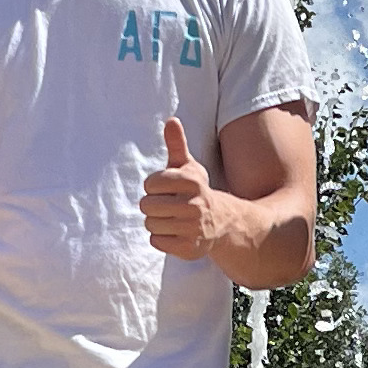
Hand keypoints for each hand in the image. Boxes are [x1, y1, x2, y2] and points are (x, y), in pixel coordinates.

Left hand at [143, 116, 219, 259]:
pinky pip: (156, 241)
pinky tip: (175, 232)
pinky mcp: (189, 247)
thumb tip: (171, 120)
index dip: (153, 187)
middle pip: (146, 205)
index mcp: (192, 181)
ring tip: (172, 219)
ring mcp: (193, 228)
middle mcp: (195, 205)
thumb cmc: (196, 190)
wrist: (221, 223)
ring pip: (150, 224)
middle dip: (153, 205)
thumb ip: (177, 144)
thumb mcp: (188, 166)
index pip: (150, 184)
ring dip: (156, 222)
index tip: (166, 189)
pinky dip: (161, 238)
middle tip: (168, 206)